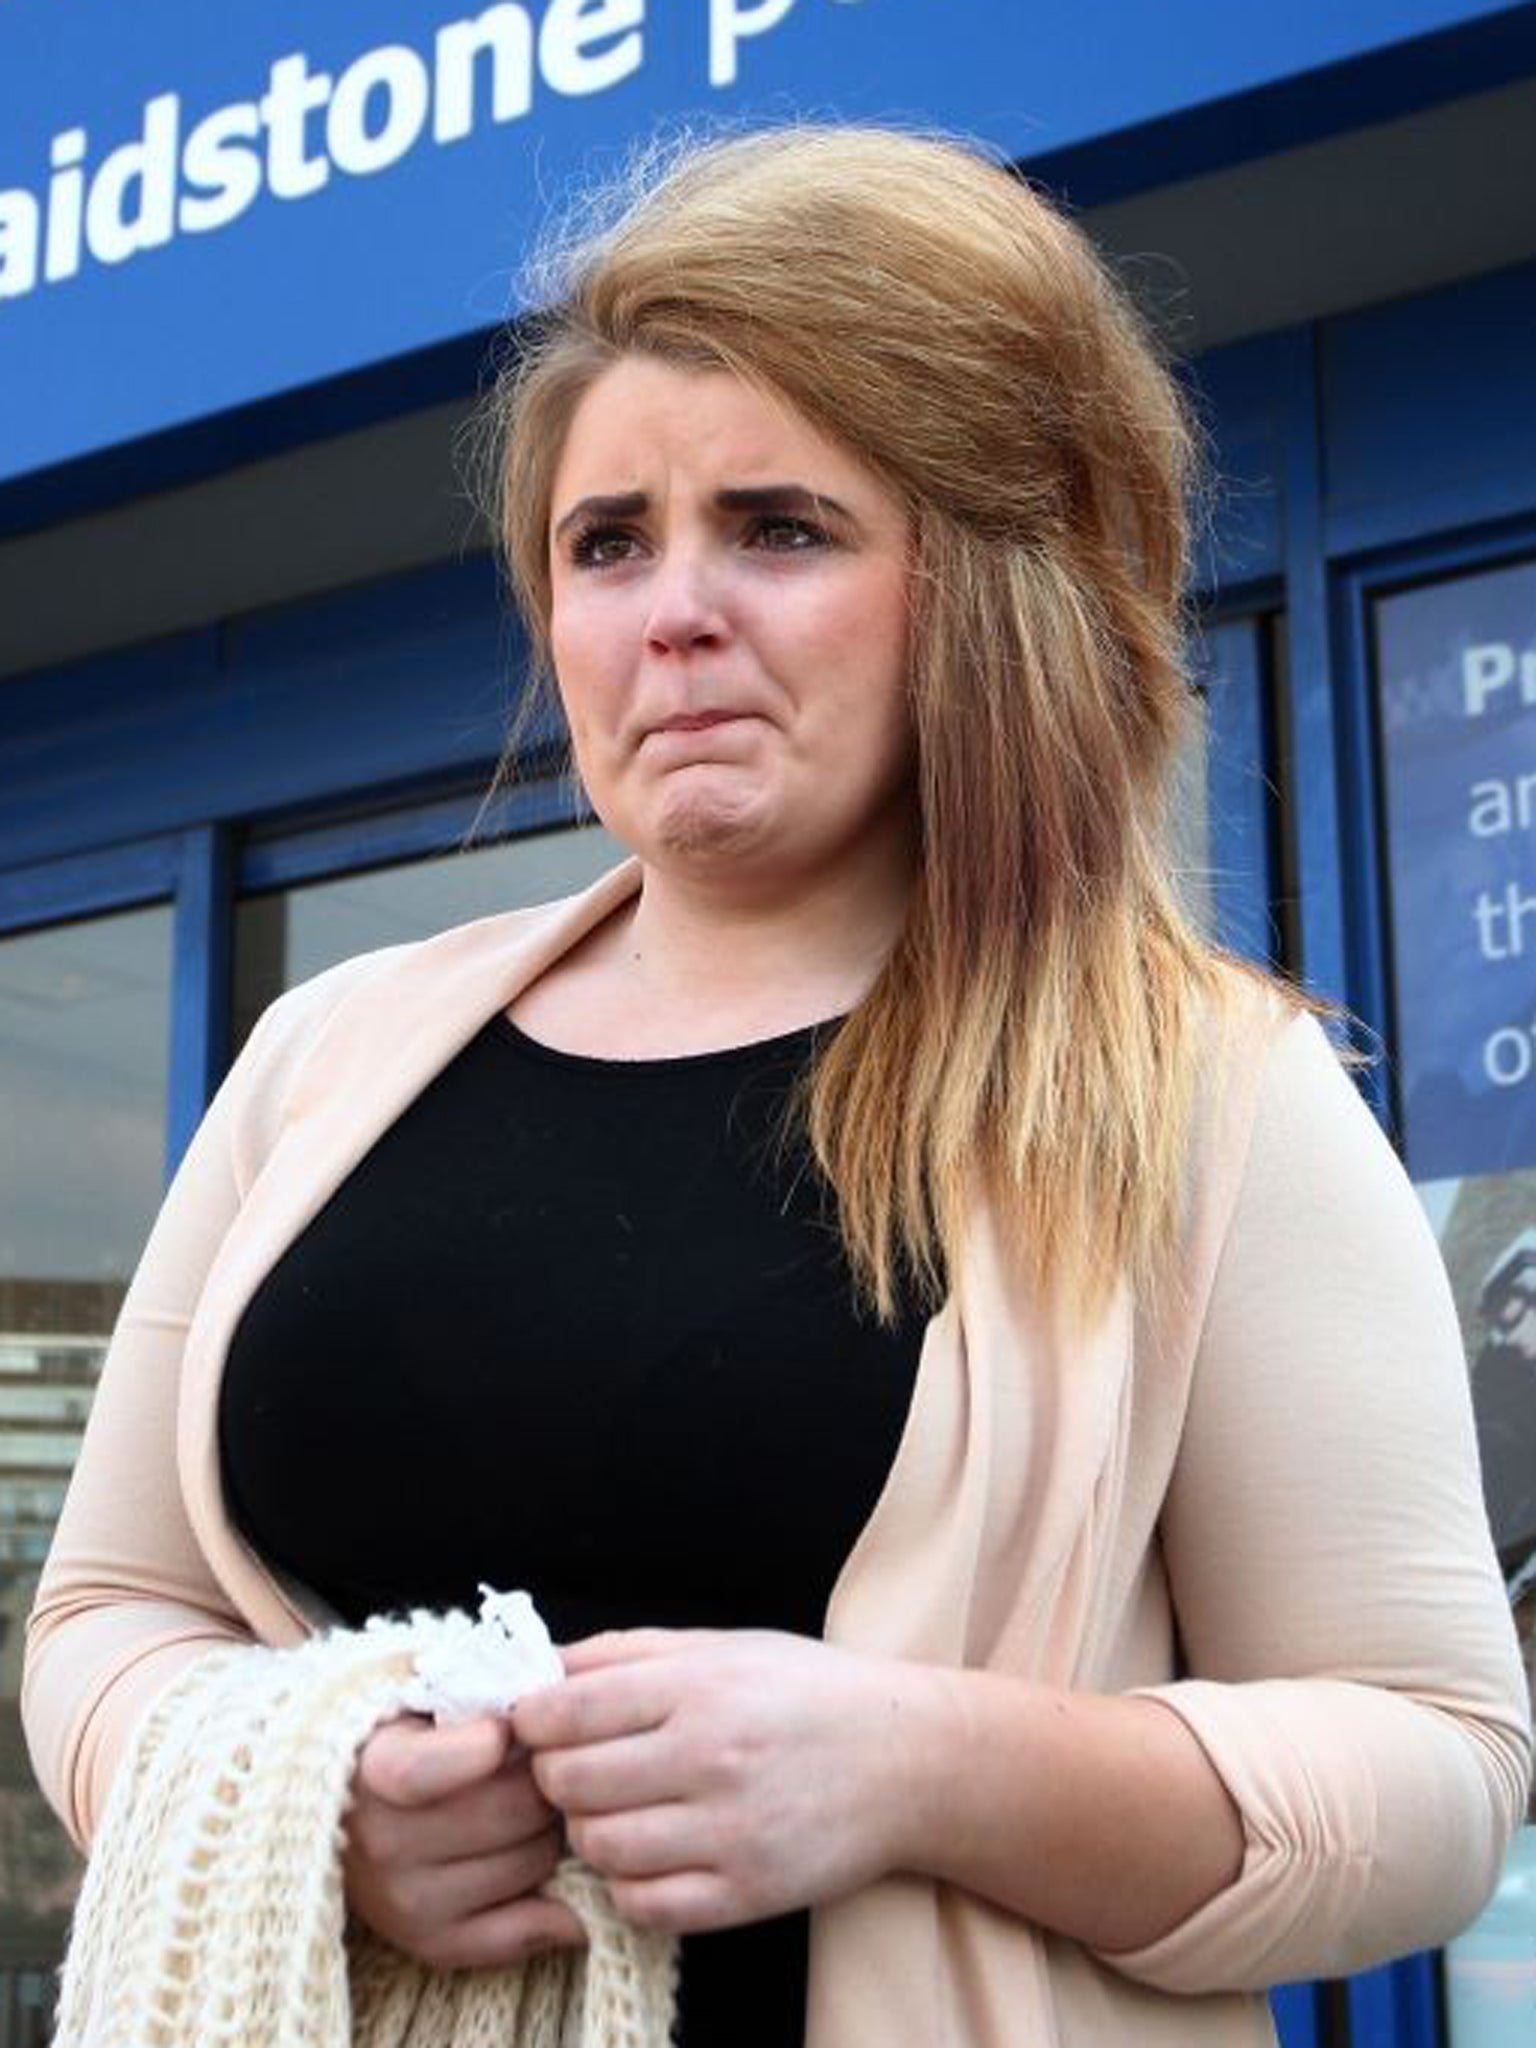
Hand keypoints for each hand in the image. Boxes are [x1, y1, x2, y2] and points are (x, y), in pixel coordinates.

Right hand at [343, 1712, 584, 1968]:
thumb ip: (479, 1689)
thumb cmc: (412, 1735)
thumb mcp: (425, 1695)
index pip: (427, 1769)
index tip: (504, 1727)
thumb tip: (550, 1696)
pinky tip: (557, 1869)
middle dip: (547, 1779)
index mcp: (372, 1769)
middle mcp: (380, 1843)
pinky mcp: (432, 1944)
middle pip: (514, 1809)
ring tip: (539, 1807)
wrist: (354, 1808)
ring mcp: (404, 1902)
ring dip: (552, 1831)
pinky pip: (523, 1929)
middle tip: (547, 1764)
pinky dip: (557, 1902)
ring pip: (532, 1860)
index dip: (488, 1742)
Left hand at [512, 1629, 928, 1934]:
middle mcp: (711, 1758)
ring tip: (617, 1811)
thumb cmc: (807, 1693)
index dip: (533, 1720)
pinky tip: (647, 1856)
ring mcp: (730, 1832)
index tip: (539, 1723)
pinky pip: (642, 1905)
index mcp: (700, 1688)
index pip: (565, 1712)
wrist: (909, 1760)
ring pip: (598, 1847)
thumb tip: (543, 1668)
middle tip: (580, 1769)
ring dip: (589, 1832)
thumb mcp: (723, 1646)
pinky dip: (626, 1886)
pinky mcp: (747, 1893)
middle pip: (570, 1783)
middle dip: (556, 1775)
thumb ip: (628, 1653)